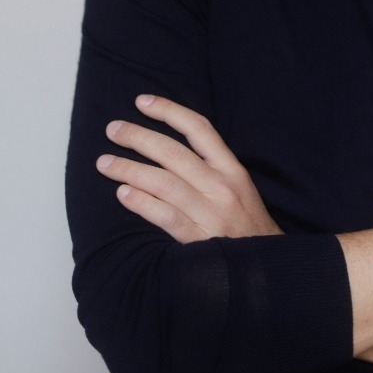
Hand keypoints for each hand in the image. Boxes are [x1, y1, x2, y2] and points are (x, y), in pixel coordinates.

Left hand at [96, 95, 281, 243]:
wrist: (267, 271)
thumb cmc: (248, 228)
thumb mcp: (240, 189)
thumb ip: (212, 169)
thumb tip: (170, 149)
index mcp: (232, 169)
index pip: (199, 129)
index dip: (169, 111)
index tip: (142, 102)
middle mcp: (222, 186)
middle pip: (173, 152)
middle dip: (139, 137)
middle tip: (112, 129)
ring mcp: (211, 213)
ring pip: (165, 182)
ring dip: (130, 169)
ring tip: (105, 163)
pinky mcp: (201, 241)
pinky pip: (167, 217)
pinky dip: (143, 204)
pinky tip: (123, 195)